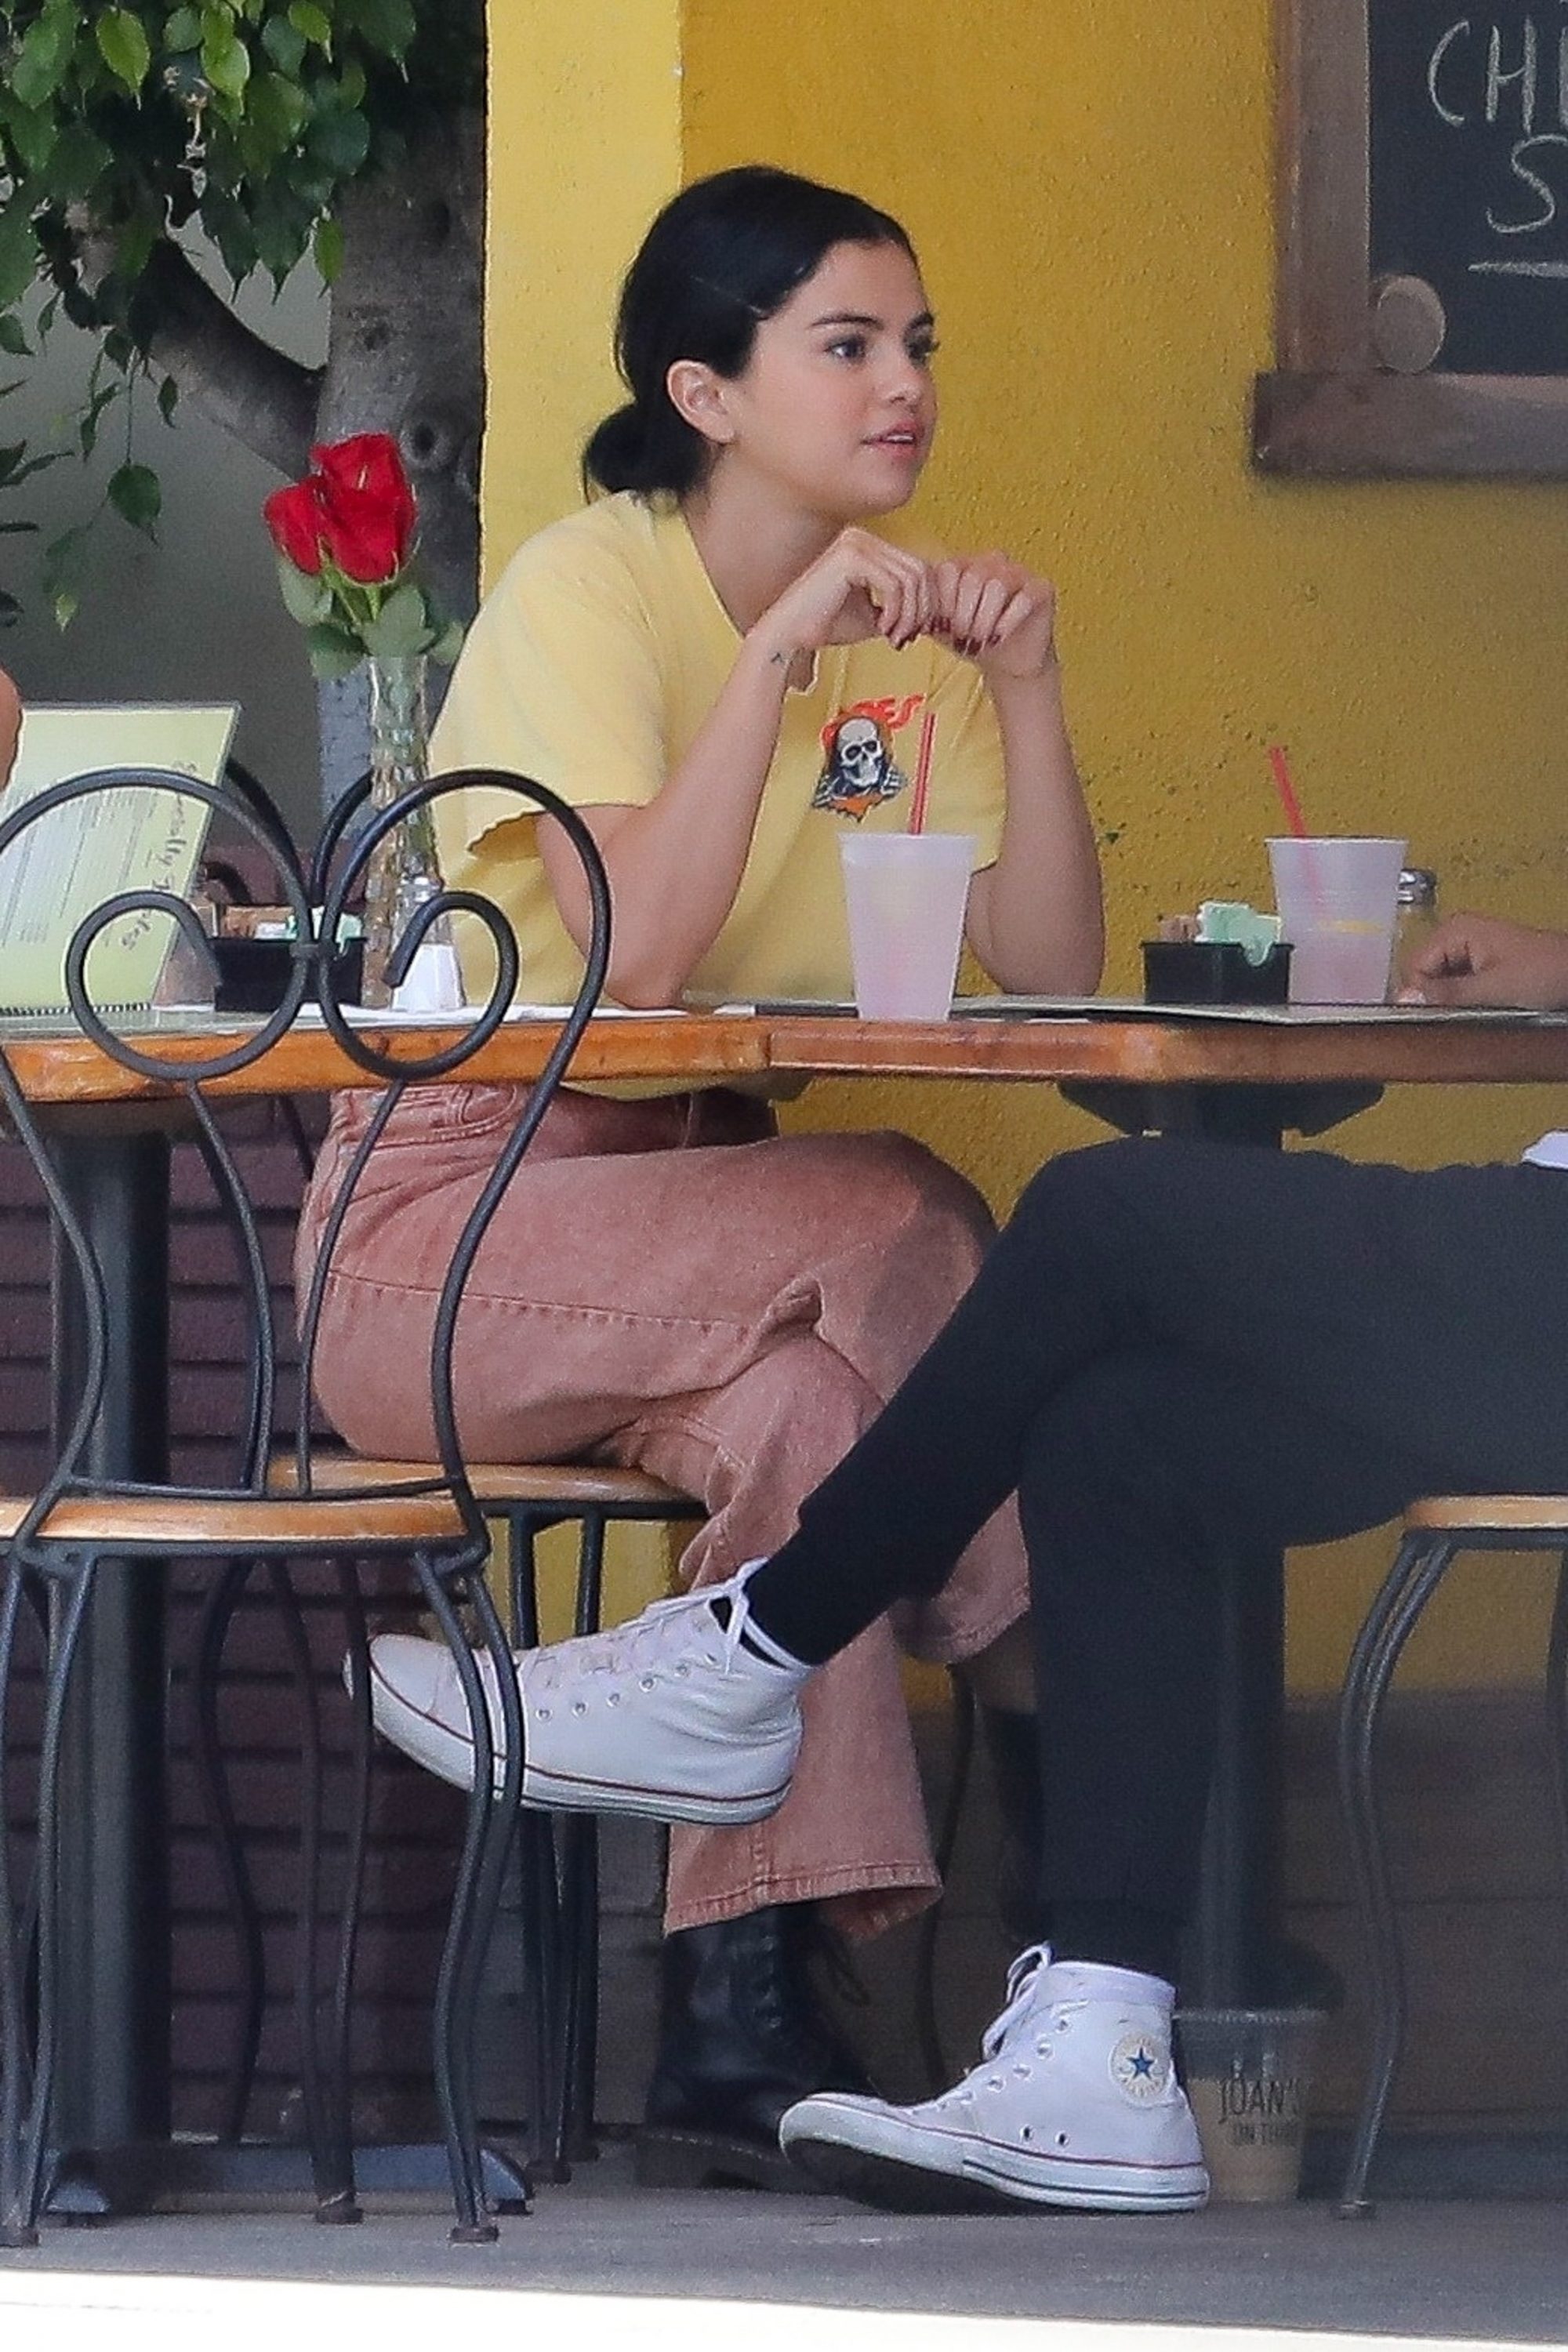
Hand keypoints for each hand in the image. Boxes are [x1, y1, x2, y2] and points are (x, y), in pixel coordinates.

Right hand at [750, 527, 931, 664]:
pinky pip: (894, 585)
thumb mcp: (875, 612)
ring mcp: (856, 543)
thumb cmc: (826, 625)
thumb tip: (933, 607)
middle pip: (920, 570)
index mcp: (867, 545)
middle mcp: (861, 537)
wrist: (791, 634)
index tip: (914, 631)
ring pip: (910, 579)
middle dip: (920, 610)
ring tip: (894, 636)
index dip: (925, 602)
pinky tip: (882, 628)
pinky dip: (895, 612)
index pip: (916, 567)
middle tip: (907, 637)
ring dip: (908, 615)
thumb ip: (901, 604)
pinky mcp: (851, 557)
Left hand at [931, 554, 1057, 680]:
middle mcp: (992, 561)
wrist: (1008, 661)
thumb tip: (896, 615)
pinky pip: (1023, 599)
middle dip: (963, 615)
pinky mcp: (1042, 588)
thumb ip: (919, 614)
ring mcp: (1019, 572)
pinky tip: (998, 638)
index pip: (947, 570)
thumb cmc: (972, 639)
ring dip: (983, 620)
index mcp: (964, 564)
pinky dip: (1006, 623)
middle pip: (972, 577)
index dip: (942, 603)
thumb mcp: (939, 627)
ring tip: (979, 641)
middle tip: (962, 639)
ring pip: (997, 585)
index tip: (943, 628)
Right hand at [1399, 912, 1567, 1008]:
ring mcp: (1467, 949)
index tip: (1437, 1017)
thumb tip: (1403, 998)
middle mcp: (1455, 934)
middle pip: (1422, 976)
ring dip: (1451, 1003)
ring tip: (1476, 1012)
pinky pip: (1455, 987)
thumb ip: (1447, 993)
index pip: (1412, 968)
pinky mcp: (1478, 965)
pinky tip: (1481, 1008)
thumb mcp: (1493, 988)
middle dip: (1436, 999)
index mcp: (1454, 930)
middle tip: (1462, 1015)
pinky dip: (1463, 1001)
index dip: (1420, 996)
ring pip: (1438, 985)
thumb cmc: (1544, 973)